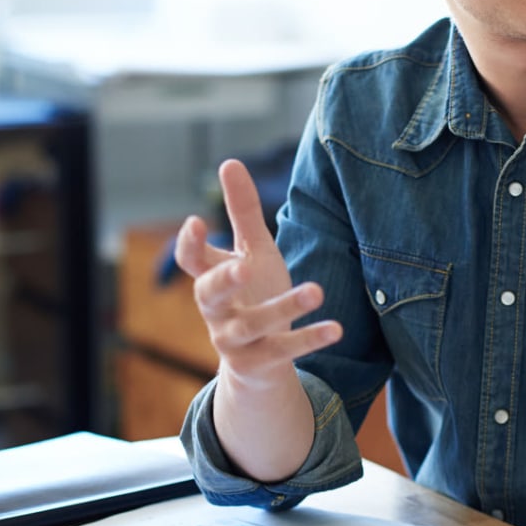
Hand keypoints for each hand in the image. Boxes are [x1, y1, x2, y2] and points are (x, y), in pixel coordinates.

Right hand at [173, 159, 340, 381]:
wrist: (258, 362)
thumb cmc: (253, 293)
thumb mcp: (252, 251)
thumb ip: (242, 211)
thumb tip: (229, 162)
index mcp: (211, 279)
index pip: (190, 260)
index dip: (189, 244)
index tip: (196, 222)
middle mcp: (215, 310)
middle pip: (209, 295)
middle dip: (225, 280)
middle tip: (244, 266)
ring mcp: (233, 340)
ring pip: (253, 324)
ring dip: (285, 307)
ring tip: (317, 290)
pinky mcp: (257, 363)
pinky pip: (282, 352)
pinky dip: (308, 339)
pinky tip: (336, 328)